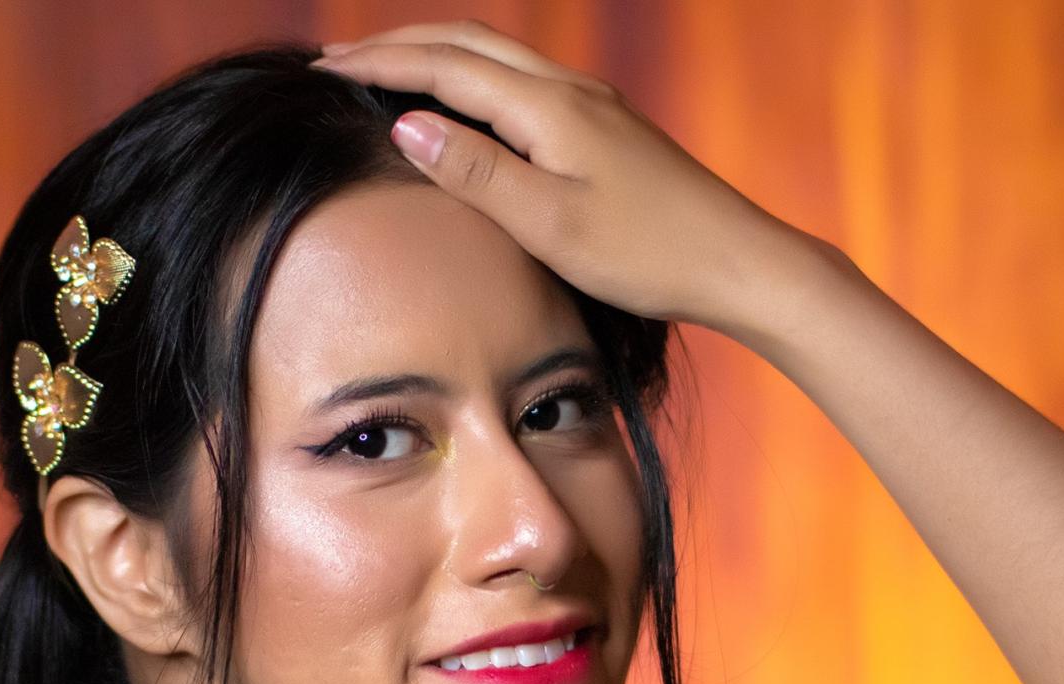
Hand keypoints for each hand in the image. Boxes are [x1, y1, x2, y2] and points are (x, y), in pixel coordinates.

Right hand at [309, 19, 811, 329]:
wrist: (737, 262)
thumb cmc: (649, 255)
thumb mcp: (550, 224)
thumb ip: (476, 172)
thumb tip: (408, 123)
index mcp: (550, 106)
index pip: (445, 66)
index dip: (381, 64)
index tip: (326, 68)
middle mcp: (570, 89)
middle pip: (467, 41)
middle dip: (399, 44)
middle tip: (339, 61)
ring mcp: (592, 103)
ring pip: (496, 54)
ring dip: (436, 53)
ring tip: (386, 70)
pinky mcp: (606, 125)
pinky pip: (521, 78)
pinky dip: (473, 75)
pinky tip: (463, 102)